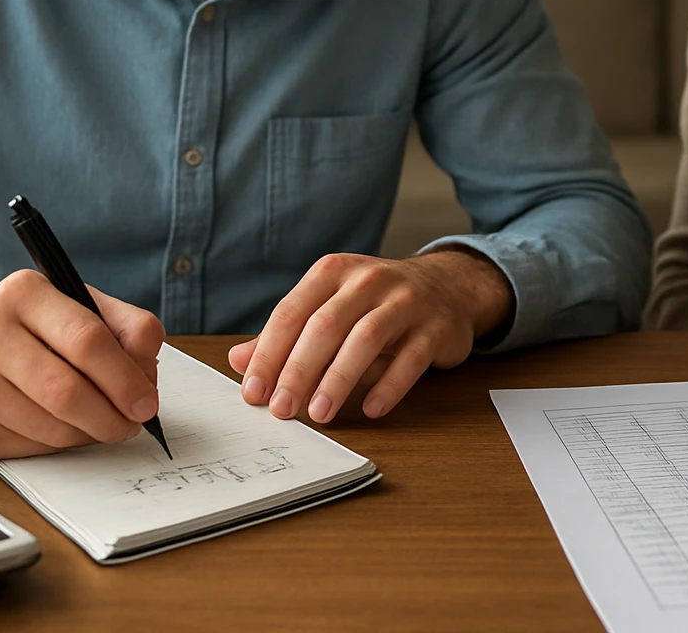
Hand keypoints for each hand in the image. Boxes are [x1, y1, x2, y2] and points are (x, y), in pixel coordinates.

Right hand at [0, 270, 165, 458]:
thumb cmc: (19, 329)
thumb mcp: (72, 305)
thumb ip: (124, 326)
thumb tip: (148, 370)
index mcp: (23, 294)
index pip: (87, 339)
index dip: (126, 377)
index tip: (147, 401)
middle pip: (69, 390)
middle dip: (113, 415)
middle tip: (132, 422)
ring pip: (53, 427)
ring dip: (90, 433)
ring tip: (101, 424)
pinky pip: (31, 448)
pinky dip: (59, 444)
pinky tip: (61, 427)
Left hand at [228, 250, 512, 422]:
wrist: (449, 286)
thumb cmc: (378, 302)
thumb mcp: (331, 306)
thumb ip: (288, 334)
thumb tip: (239, 361)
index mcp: (333, 272)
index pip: (292, 312)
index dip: (269, 353)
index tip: (253, 391)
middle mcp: (368, 280)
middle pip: (325, 326)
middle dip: (298, 370)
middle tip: (281, 410)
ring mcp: (406, 300)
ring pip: (365, 339)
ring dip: (338, 379)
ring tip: (320, 414)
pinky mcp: (436, 326)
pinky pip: (411, 357)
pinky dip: (389, 385)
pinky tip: (371, 409)